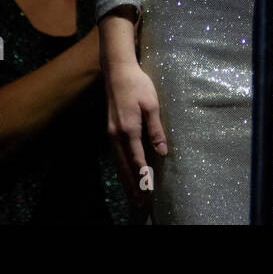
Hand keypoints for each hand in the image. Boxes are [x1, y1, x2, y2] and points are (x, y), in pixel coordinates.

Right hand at [104, 59, 166, 206]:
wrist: (117, 71)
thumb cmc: (137, 84)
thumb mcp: (152, 105)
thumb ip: (156, 129)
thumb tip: (162, 151)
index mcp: (128, 129)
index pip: (137, 159)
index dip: (143, 176)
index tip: (149, 190)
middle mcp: (116, 135)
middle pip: (124, 166)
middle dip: (133, 184)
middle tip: (140, 202)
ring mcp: (110, 133)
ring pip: (117, 162)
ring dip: (125, 179)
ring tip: (133, 195)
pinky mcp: (110, 130)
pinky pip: (115, 155)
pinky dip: (120, 168)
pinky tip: (125, 174)